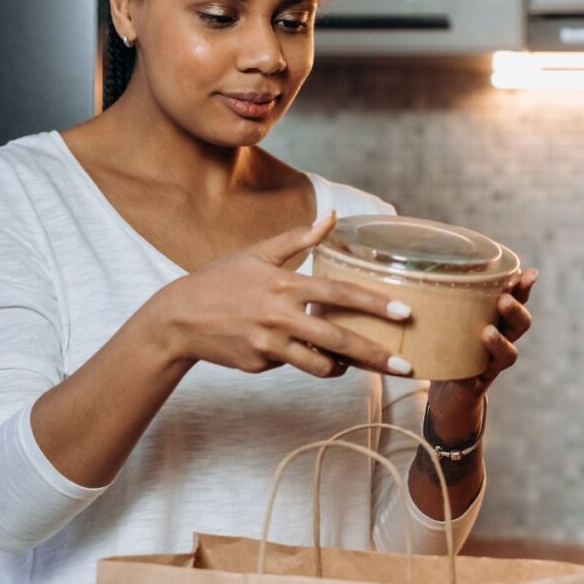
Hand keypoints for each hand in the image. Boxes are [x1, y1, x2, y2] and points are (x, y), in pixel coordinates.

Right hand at [144, 212, 413, 378]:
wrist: (179, 318)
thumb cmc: (220, 281)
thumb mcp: (256, 254)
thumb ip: (298, 239)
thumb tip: (332, 217)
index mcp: (284, 284)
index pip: (339, 293)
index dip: (374, 303)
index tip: (404, 313)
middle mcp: (279, 316)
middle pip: (339, 339)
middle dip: (376, 355)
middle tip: (405, 367)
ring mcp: (269, 345)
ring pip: (319, 364)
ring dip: (341, 366)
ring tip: (354, 365)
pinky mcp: (259, 365)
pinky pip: (291, 366)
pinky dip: (300, 361)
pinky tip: (291, 351)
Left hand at [426, 268, 538, 432]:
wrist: (446, 391)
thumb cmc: (446, 344)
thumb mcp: (446, 316)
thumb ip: (442, 295)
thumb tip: (418, 262)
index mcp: (496, 319)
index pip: (516, 300)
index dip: (524, 288)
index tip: (529, 273)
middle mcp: (501, 341)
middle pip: (521, 326)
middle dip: (515, 311)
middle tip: (504, 299)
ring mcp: (491, 365)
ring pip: (507, 355)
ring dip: (499, 343)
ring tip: (487, 332)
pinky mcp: (475, 385)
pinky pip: (477, 379)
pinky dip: (469, 373)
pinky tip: (461, 371)